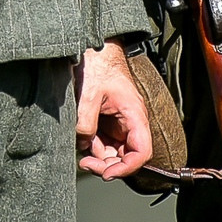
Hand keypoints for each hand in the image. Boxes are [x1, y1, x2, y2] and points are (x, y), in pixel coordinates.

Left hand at [76, 42, 153, 178]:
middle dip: (107, 164)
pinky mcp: (106, 120)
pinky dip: (91, 144)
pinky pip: (102, 140)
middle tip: (86, 163)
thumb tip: (83, 144)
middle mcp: (130, 121)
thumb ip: (86, 122)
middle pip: (125, 156)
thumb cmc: (97, 64)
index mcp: (134, 115)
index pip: (141, 152)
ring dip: (97, 155)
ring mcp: (118, 122)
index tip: (108, 173)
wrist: (92, 47)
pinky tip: (80, 139)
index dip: (127, 167)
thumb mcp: (89, 94)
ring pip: (112, 150)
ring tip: (81, 147)